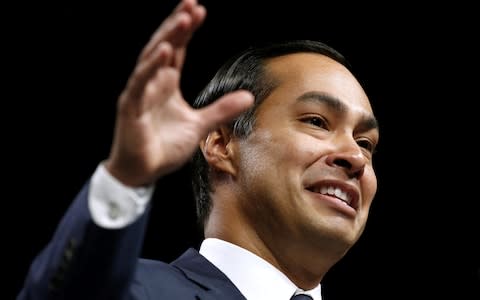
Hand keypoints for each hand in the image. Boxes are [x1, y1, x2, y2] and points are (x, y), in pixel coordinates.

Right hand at [105, 0, 253, 186]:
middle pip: (164, 46)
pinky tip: (165, 51)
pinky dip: (152, 67)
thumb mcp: (199, 126)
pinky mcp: (131, 107)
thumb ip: (221, 110)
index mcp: (166, 84)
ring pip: (152, 58)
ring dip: (167, 37)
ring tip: (183, 18)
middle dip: (177, 24)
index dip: (187, 30)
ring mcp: (140, 93)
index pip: (177, 50)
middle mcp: (152, 83)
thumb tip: (249, 96)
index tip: (200, 10)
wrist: (142, 172)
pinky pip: (141, 83)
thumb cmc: (164, 148)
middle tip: (192, 3)